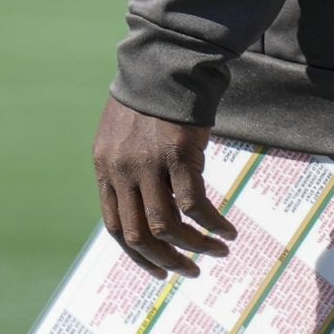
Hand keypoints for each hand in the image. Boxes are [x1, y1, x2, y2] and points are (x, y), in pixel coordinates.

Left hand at [90, 94, 235, 277]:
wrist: (165, 62)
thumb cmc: (149, 98)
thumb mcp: (123, 136)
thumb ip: (128, 170)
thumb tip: (148, 206)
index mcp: (106, 168)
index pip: (116, 227)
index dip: (138, 256)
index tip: (159, 271)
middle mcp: (121, 170)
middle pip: (139, 235)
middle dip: (167, 261)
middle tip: (190, 271)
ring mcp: (148, 164)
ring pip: (167, 227)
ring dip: (194, 247)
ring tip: (217, 251)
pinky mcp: (177, 155)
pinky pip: (195, 206)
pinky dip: (212, 225)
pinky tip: (227, 231)